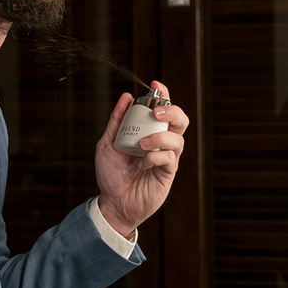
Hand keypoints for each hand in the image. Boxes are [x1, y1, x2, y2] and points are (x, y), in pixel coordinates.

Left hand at [95, 80, 189, 235]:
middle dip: (172, 111)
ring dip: (160, 137)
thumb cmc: (111, 174)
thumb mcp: (107, 143)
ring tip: (142, 145)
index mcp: (148, 131)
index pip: (162, 109)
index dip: (163, 94)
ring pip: (178, 138)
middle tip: (157, 112)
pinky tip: (141, 164)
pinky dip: (155, 157)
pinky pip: (170, 158)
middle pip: (180, 120)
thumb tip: (126, 97)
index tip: (156, 85)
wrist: (113, 202)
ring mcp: (167, 158)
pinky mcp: (168, 173)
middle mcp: (161, 142)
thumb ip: (117, 121)